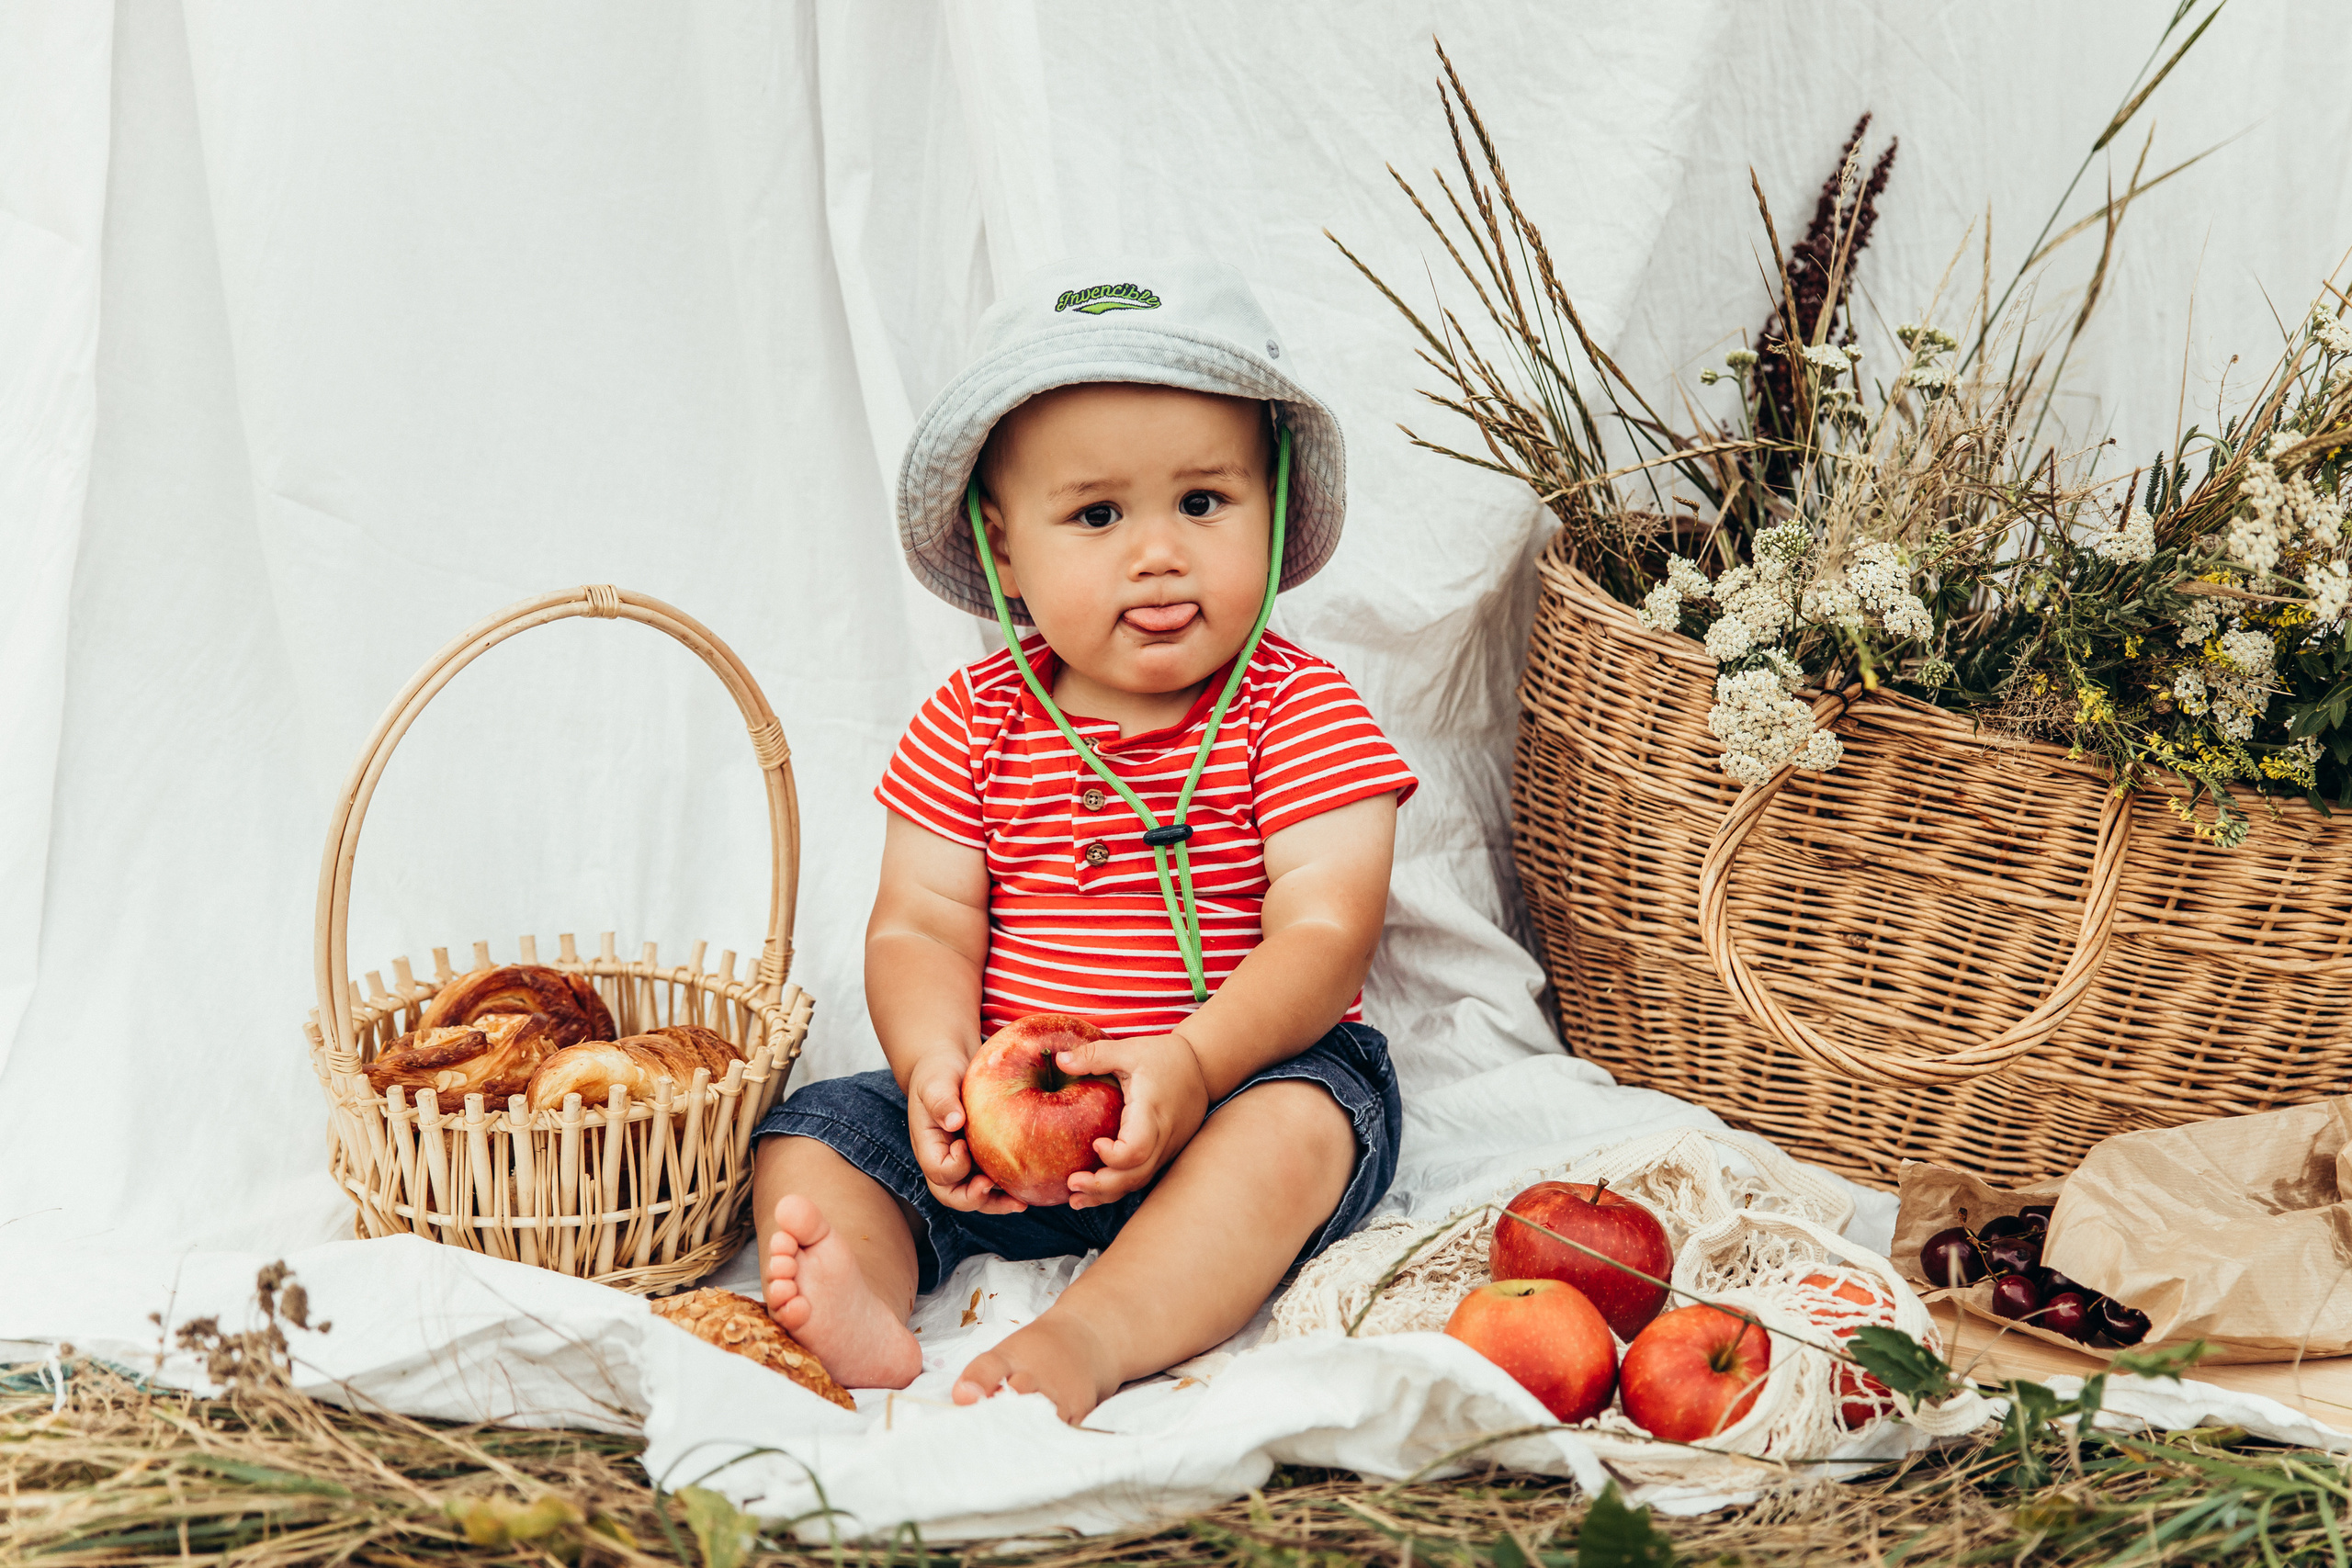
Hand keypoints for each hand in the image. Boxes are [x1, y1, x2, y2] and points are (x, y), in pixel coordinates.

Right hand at [905, 1049, 1026, 1213]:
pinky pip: (995, 1182)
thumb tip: (954, 1122)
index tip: (965, 1144)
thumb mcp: (936, 1081)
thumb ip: (941, 1100)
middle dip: (973, 1198)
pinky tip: (1030, 1187)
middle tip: (992, 1186)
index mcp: (929, 1146)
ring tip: (1020, 1203)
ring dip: (996, 1203)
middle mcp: (945, 1160)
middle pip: (953, 1195)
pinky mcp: (984, 1158)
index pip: (938, 1171)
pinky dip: (1009, 1189)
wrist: (950, 1066)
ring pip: (977, 1196)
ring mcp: (965, 1163)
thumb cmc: (939, 1072)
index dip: (954, 1166)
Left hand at [1056, 1031, 1211, 1208]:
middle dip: (1103, 1186)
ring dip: (1107, 1194)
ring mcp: (1166, 1148)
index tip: (1094, 1144)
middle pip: (1136, 1175)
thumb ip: (1094, 1056)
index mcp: (1151, 1110)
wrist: (1204, 1067)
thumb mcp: (1129, 1049)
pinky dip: (1118, 1188)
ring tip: (1076, 1198)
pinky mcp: (1165, 1153)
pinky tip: (1094, 1193)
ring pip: (1139, 1182)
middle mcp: (1163, 1136)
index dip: (1114, 1155)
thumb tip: (1060, 1061)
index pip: (1138, 1147)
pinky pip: (1142, 1177)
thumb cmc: (1163, 1057)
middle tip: (1072, 1183)